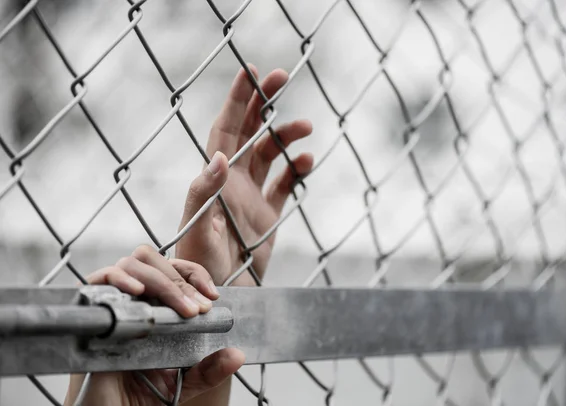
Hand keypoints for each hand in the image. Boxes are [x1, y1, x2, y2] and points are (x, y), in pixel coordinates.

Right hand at [64, 245, 244, 405]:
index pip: (173, 270)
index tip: (212, 296)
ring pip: (131, 264)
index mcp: (154, 309)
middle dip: (181, 280)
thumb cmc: (137, 398)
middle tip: (197, 309)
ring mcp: (110, 304)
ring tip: (180, 309)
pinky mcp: (89, 313)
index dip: (194, 274)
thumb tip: (237, 355)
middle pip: (152, 260)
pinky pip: (99, 281)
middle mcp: (131, 301)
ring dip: (161, 280)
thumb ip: (209, 369)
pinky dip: (120, 278)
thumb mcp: (181, 383)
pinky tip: (138, 292)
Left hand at [176, 66, 313, 285]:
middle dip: (263, 102)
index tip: (249, 71)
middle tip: (282, 76)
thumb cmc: (200, 268)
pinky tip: (306, 161)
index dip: (236, 100)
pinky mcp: (269, 213)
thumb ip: (205, 194)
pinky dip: (296, 169)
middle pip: (249, 131)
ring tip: (306, 127)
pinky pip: (285, 183)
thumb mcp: (198, 232)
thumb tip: (218, 156)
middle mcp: (233, 181)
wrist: (218, 297)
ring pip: (271, 153)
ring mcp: (252, 196)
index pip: (225, 130)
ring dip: (286, 135)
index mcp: (215, 180)